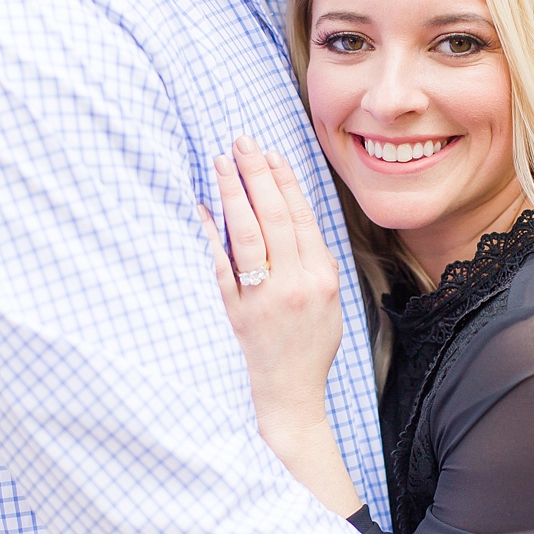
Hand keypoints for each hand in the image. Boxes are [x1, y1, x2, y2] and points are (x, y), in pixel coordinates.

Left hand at [202, 138, 361, 516]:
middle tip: (241, 142)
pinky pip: (222, 266)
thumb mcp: (329, 297)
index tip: (270, 152)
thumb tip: (292, 211)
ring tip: (221, 163)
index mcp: (321, 277)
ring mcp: (263, 298)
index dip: (285, 181)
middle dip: (256, 175)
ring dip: (232, 194)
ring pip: (246, 235)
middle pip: (273, 217)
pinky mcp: (237, 312)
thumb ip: (313, 257)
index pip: (300, 217)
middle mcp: (294, 284)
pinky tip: (203, 208)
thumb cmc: (312, 342)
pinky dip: (212, 233)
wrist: (292, 392)